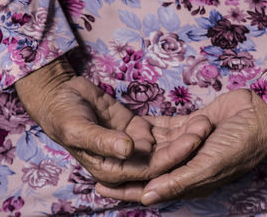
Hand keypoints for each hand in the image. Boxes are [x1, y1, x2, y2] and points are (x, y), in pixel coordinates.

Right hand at [15, 55, 211, 184]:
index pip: (147, 170)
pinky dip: (176, 126)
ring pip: (164, 145)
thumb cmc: (63, 115)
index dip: (171, 158)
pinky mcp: (138, 130)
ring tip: (205, 121)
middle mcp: (125, 162)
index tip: (191, 141)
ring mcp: (133, 145)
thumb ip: (102, 141)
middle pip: (161, 159)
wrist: (61, 95)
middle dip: (184, 146)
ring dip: (184, 136)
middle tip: (205, 128)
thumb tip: (128, 150)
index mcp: (110, 170)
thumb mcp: (78, 128)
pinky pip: (161, 131)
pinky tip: (194, 117)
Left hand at [96, 89, 266, 202]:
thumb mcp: (209, 167)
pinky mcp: (190, 126)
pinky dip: (150, 128)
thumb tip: (147, 197)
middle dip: (125, 168)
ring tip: (110, 145)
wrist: (260, 115)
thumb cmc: (238, 145)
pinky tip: (133, 126)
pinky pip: (165, 128)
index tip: (99, 188)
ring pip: (155, 148)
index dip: (125, 190)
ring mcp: (188, 145)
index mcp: (189, 180)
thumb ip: (178, 182)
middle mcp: (186, 164)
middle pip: (148, 169)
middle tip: (96, 165)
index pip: (151, 189)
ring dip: (135, 147)